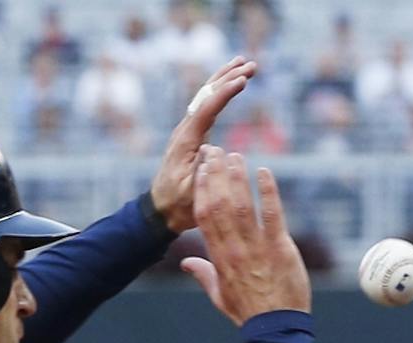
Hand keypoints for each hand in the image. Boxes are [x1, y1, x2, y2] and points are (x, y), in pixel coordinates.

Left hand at [150, 56, 256, 233]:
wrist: (162, 208)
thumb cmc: (179, 204)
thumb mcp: (192, 193)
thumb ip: (201, 172)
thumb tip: (212, 147)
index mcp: (186, 141)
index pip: (207, 110)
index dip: (224, 93)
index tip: (242, 80)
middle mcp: (185, 130)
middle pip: (206, 96)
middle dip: (228, 78)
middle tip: (250, 65)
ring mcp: (188, 130)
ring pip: (205, 97)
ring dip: (224, 79)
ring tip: (244, 64)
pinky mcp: (192, 134)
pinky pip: (206, 105)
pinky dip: (219, 91)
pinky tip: (230, 83)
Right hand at [180, 147, 310, 324]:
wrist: (275, 328)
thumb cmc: (248, 312)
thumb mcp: (219, 295)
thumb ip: (203, 274)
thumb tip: (186, 263)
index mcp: (218, 256)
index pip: (204, 215)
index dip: (201, 188)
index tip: (201, 169)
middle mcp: (234, 248)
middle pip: (220, 204)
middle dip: (216, 175)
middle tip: (215, 151)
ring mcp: (256, 248)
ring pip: (242, 206)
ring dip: (238, 178)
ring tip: (236, 156)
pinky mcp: (280, 249)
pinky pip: (273, 215)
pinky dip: (269, 193)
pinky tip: (265, 172)